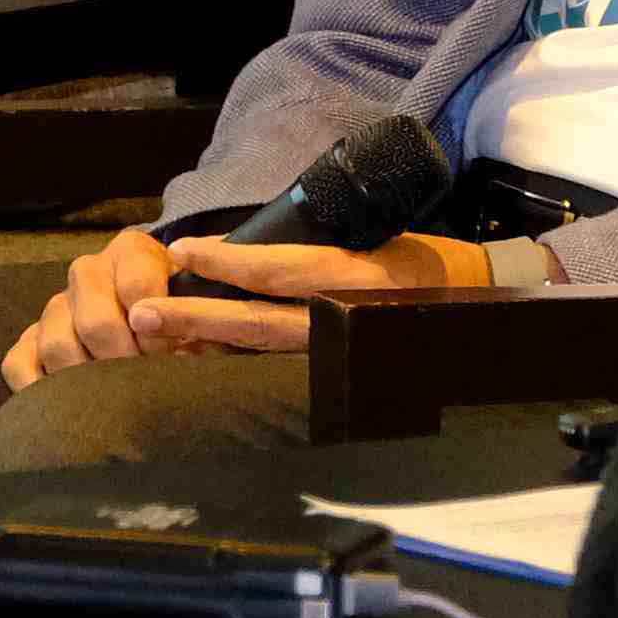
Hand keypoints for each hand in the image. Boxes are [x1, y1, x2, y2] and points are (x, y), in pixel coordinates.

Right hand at [0, 227, 195, 386]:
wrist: (162, 310)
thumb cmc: (189, 310)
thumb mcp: (204, 302)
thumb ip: (200, 319)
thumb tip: (190, 351)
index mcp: (132, 252)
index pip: (137, 285)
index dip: (158, 329)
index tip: (173, 356)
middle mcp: (88, 271)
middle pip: (95, 321)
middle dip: (124, 363)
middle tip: (144, 387)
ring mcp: (56, 304)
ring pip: (56, 343)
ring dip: (87, 381)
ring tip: (115, 402)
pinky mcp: (31, 337)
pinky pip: (17, 363)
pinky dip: (37, 390)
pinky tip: (66, 409)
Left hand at [129, 230, 495, 358]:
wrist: (475, 308)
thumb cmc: (419, 263)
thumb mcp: (372, 239)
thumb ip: (314, 251)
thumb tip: (242, 249)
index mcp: (354, 280)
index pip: (279, 272)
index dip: (227, 262)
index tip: (180, 250)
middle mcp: (343, 323)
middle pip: (256, 325)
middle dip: (197, 318)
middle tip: (142, 314)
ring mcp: (342, 357)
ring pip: (262, 354)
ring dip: (207, 345)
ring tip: (157, 338)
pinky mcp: (342, 378)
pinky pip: (280, 369)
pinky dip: (238, 363)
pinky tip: (200, 357)